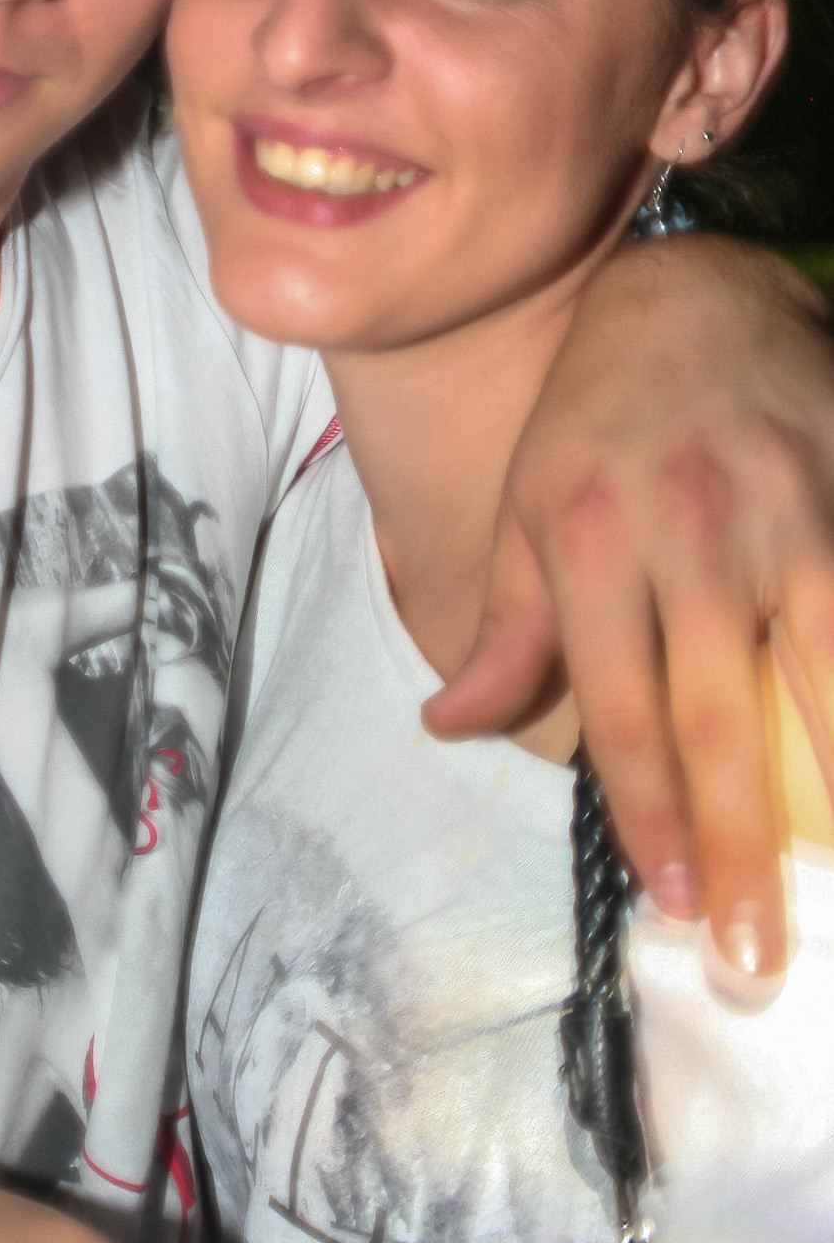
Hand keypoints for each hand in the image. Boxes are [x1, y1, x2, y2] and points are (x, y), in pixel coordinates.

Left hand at [424, 234, 833, 981]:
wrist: (691, 293)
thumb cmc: (593, 415)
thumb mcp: (524, 507)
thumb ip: (507, 626)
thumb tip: (448, 727)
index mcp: (589, 542)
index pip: (620, 708)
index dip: (648, 813)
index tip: (672, 900)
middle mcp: (687, 531)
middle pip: (721, 717)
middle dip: (739, 842)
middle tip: (751, 950)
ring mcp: (785, 510)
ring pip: (822, 673)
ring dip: (829, 787)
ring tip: (831, 883)